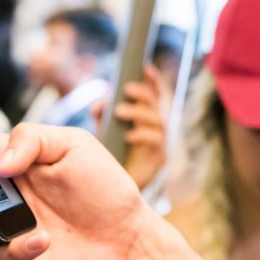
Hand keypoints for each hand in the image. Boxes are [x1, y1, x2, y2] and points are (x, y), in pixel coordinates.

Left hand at [94, 63, 170, 190]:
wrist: (117, 191)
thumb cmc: (113, 156)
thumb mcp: (105, 130)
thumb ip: (102, 114)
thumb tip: (99, 103)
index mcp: (145, 116)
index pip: (154, 93)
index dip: (153, 80)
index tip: (145, 67)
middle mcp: (156, 125)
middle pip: (156, 102)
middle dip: (142, 93)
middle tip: (126, 89)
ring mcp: (160, 140)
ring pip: (157, 119)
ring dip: (138, 112)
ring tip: (119, 112)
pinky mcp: (159, 156)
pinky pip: (156, 140)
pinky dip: (142, 135)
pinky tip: (128, 136)